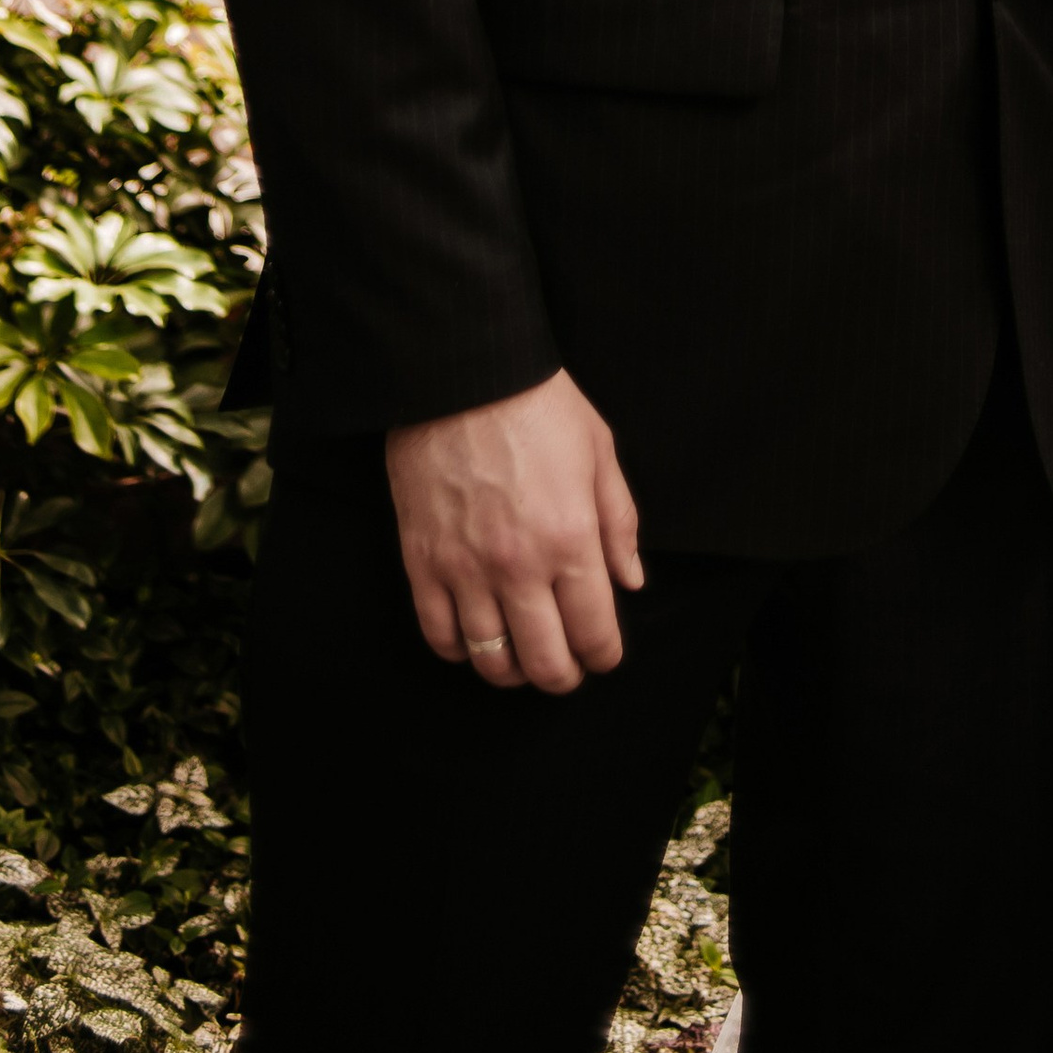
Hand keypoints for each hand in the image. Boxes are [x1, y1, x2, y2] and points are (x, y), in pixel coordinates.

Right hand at [386, 369, 642, 695]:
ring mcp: (466, 569)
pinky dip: (460, 652)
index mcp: (571, 538)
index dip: (603, 656)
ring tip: (522, 659)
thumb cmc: (536, 405)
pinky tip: (475, 640)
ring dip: (513, 672)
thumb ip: (619, 523)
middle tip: (566, 669)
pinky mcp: (423, 562)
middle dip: (562, 677)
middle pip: (544, 662)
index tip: (603, 654)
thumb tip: (630, 582)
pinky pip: (440, 635)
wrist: (461, 375)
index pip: (594, 632)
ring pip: (490, 661)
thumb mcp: (599, 451)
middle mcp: (519, 566)